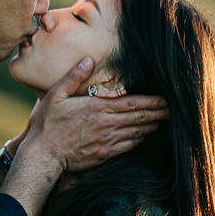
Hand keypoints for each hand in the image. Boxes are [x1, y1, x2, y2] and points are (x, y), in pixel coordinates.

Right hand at [22, 56, 169, 172]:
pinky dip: (139, 140)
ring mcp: (106, 141)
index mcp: (97, 107)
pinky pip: (127, 146)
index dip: (150, 101)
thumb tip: (88, 60)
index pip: (131, 102)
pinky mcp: (103, 154)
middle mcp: (106, 124)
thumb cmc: (46, 125)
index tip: (163, 99)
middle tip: (171, 110)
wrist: (43, 155)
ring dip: (151, 127)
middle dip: (157, 113)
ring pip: (136, 132)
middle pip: (138, 117)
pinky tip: (145, 137)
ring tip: (163, 122)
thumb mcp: (55, 95)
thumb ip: (74, 77)